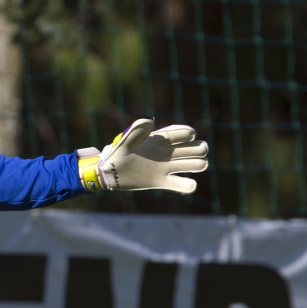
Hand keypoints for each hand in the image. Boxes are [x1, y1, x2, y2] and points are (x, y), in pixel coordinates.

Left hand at [77, 119, 208, 193]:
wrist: (108, 174)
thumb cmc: (116, 155)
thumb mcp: (125, 142)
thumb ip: (137, 131)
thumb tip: (151, 122)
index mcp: (160, 140)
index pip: (186, 133)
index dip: (188, 134)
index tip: (175, 139)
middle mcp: (167, 153)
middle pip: (198, 148)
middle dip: (198, 150)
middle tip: (181, 156)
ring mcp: (166, 168)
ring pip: (197, 164)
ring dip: (198, 165)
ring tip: (183, 168)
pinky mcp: (162, 182)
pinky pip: (184, 186)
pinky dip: (189, 186)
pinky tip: (186, 184)